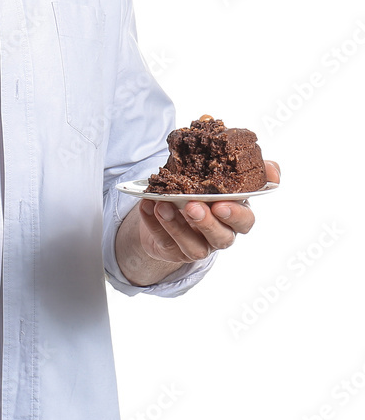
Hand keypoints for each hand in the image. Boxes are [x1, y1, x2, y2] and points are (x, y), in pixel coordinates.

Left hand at [137, 159, 280, 264]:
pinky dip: (153, 224)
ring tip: (162, 205)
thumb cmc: (201, 190)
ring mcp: (197, 245)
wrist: (172, 207)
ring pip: (193, 246)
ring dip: (177, 226)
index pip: (245, 221)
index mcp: (234, 215)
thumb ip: (246, 170)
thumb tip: (273, 168)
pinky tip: (146, 206)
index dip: (235, 215)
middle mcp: (219, 234)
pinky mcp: (173, 250)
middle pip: (220, 237)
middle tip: (192, 206)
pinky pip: (163, 241)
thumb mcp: (221, 176)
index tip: (221, 204)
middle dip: (206, 223)